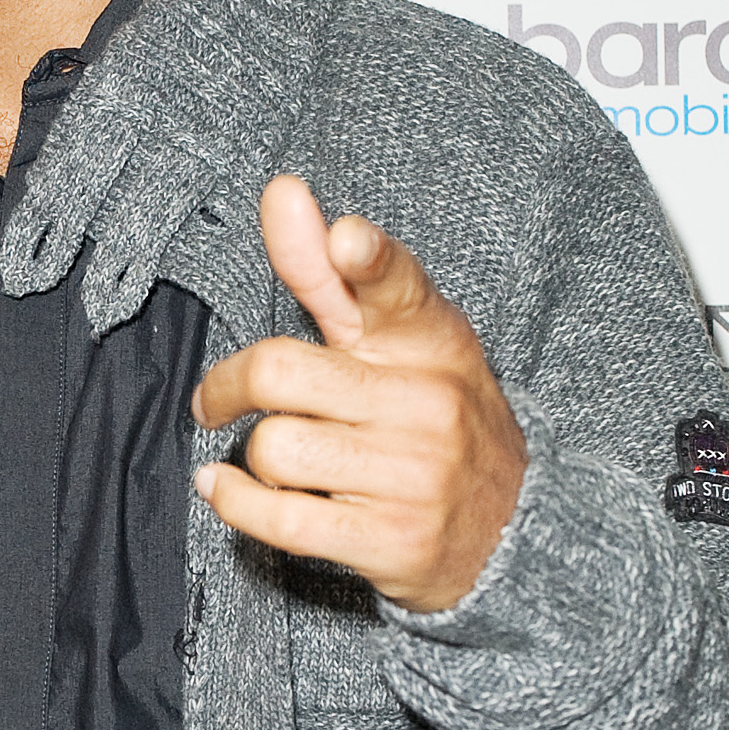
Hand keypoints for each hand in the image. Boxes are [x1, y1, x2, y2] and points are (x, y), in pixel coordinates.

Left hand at [192, 175, 525, 612]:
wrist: (511, 527)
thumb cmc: (430, 415)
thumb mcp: (396, 338)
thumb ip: (328, 272)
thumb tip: (281, 189)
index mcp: (430, 337)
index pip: (397, 286)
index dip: (368, 260)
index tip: (346, 240)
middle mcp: (427, 400)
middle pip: (280, 373)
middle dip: (228, 387)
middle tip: (218, 399)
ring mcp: (413, 474)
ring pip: (274, 449)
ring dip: (252, 456)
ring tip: (273, 456)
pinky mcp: (391, 540)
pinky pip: (280, 519)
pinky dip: (234, 502)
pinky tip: (226, 487)